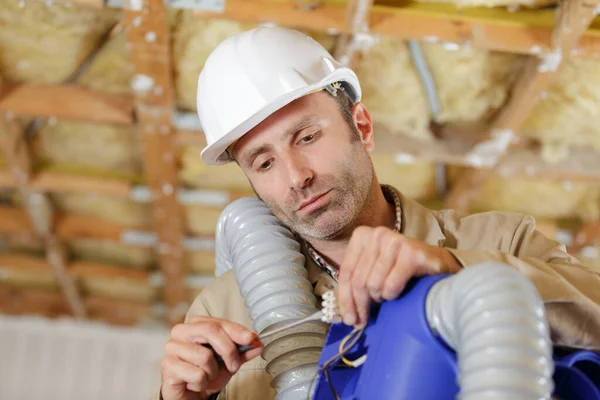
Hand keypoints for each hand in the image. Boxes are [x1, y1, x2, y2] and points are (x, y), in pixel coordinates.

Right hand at [160, 316, 263, 399]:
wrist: (188, 395)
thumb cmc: (205, 373)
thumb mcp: (228, 362)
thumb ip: (242, 352)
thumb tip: (258, 344)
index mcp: (196, 325)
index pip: (219, 322)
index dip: (237, 331)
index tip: (252, 339)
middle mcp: (181, 331)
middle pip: (211, 330)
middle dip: (228, 349)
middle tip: (233, 366)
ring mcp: (172, 348)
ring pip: (204, 356)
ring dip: (212, 372)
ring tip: (206, 376)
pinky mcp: (167, 366)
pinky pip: (196, 374)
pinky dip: (202, 383)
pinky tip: (195, 383)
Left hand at [337, 226, 460, 328]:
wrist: (437, 263)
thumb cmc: (401, 268)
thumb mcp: (373, 270)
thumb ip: (356, 284)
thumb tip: (342, 314)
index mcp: (362, 235)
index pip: (346, 273)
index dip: (345, 299)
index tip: (348, 319)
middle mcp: (377, 234)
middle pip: (358, 281)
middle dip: (360, 306)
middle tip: (364, 321)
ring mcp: (395, 241)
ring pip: (373, 284)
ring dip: (379, 298)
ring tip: (386, 298)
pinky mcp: (411, 253)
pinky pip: (390, 285)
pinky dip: (392, 294)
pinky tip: (398, 293)